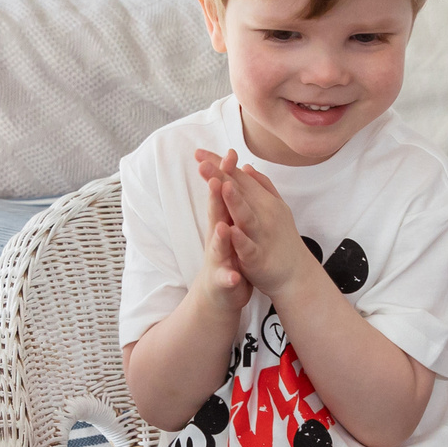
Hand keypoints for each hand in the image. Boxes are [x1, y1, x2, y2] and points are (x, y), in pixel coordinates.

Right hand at [190, 148, 254, 313]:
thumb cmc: (227, 255)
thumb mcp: (229, 224)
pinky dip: (228, 276)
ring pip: (217, 247)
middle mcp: (216, 238)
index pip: (223, 195)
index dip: (225, 175)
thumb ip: (229, 202)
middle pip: (214, 214)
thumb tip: (228, 175)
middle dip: (215, 198)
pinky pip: (225, 279)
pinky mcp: (222, 281)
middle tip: (216, 179)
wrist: (218, 293)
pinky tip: (233, 275)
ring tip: (223, 226)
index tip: (229, 153)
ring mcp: (217, 260)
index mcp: (222, 222)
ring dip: (219, 237)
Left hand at [211, 158, 319, 301]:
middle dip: (221, 177)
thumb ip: (260, 186)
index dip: (219, 165)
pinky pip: (249, 247)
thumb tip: (246, 166)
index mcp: (262, 201)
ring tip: (222, 186)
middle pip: (240, 192)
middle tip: (202, 162)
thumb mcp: (273, 207)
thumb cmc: (280, 239)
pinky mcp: (259, 257)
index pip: (237, 178)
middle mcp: (263, 213)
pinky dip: (241, 239)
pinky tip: (231, 231)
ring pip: (246, 216)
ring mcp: (261, 235)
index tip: (198, 153)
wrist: (296, 273)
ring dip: (234, 201)